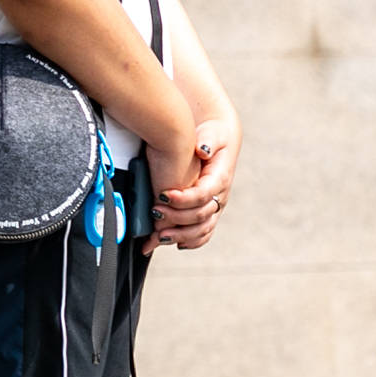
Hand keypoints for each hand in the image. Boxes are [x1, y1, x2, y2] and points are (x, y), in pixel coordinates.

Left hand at [145, 117, 239, 251]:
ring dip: (181, 235)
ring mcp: (215, 205)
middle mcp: (220, 195)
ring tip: (159, 237)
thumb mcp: (212, 133)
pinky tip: (175, 243)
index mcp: (220, 178)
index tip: (161, 195)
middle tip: (154, 214)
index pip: (203, 194)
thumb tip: (203, 149)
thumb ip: (208, 140)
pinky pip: (203, 232)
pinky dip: (190, 240)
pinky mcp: (208, 210)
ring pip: (203, 229)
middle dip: (176, 218)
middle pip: (201, 216)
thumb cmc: (213, 135)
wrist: (221, 139)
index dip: (183, 199)